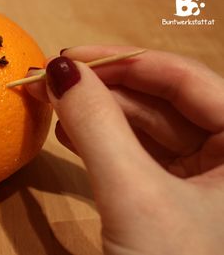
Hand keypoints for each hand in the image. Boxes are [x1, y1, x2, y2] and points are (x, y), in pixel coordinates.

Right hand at [26, 46, 223, 253]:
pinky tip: (69, 132)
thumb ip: (96, 127)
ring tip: (55, 103)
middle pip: (161, 101)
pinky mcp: (172, 198)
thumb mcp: (134, 195)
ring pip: (144, 128)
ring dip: (97, 114)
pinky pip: (136, 155)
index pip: (184, 78)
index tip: (69, 57)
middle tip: (53, 80)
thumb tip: (58, 71)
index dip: (123, 61)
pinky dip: (101, 141)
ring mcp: (201, 180)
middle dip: (102, 89)